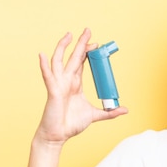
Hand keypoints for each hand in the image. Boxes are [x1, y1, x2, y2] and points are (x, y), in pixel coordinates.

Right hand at [35, 28, 127, 144]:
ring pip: (59, 61)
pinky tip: (42, 55)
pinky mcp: (53, 91)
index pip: (81, 63)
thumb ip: (109, 113)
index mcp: (75, 84)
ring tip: (69, 35)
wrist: (58, 135)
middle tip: (88, 30)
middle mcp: (66, 81)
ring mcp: (59, 85)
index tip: (97, 44)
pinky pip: (48, 76)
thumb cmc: (71, 124)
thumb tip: (124, 110)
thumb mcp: (94, 115)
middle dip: (81, 44)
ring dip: (63, 47)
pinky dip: (44, 65)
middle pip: (73, 57)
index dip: (88, 53)